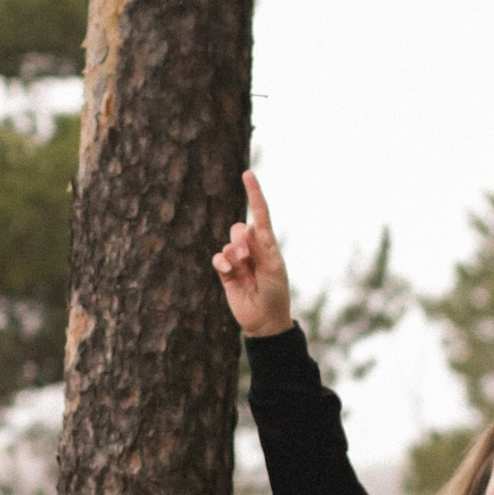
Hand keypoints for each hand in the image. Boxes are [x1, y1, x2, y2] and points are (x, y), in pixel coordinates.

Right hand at [212, 170, 292, 336]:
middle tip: (249, 257)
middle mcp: (251, 249)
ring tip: (242, 269)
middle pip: (240, 228)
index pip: (260, 214)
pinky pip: (218, 258)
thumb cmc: (276, 294)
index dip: (254, 194)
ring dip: (234, 253)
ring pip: (228, 243)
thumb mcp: (273, 269)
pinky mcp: (225, 273)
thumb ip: (261, 248)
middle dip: (242, 239)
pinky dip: (222, 261)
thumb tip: (248, 227)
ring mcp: (238, 261)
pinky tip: (228, 270)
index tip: (248, 174)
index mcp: (268, 244)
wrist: (265, 320)